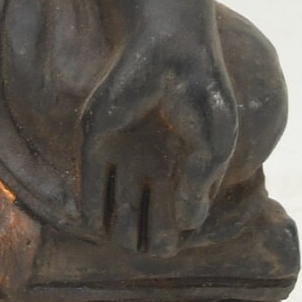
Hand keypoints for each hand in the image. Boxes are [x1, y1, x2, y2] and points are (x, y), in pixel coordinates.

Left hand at [78, 19, 239, 255]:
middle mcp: (148, 166)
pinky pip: (88, 188)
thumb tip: (187, 225)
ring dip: (120, 230)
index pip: (172, 218)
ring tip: (128, 239)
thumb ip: (198, 188)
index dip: (173, 235)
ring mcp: (120, 155)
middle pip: (142, 221)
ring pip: (114, 211)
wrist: (169, 54)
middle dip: (146, 238)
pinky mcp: (95, 141)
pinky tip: (100, 224)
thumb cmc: (199, 97)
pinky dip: (93, 211)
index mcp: (177, 169)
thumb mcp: (213, 147)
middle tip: (154, 247)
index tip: (178, 240)